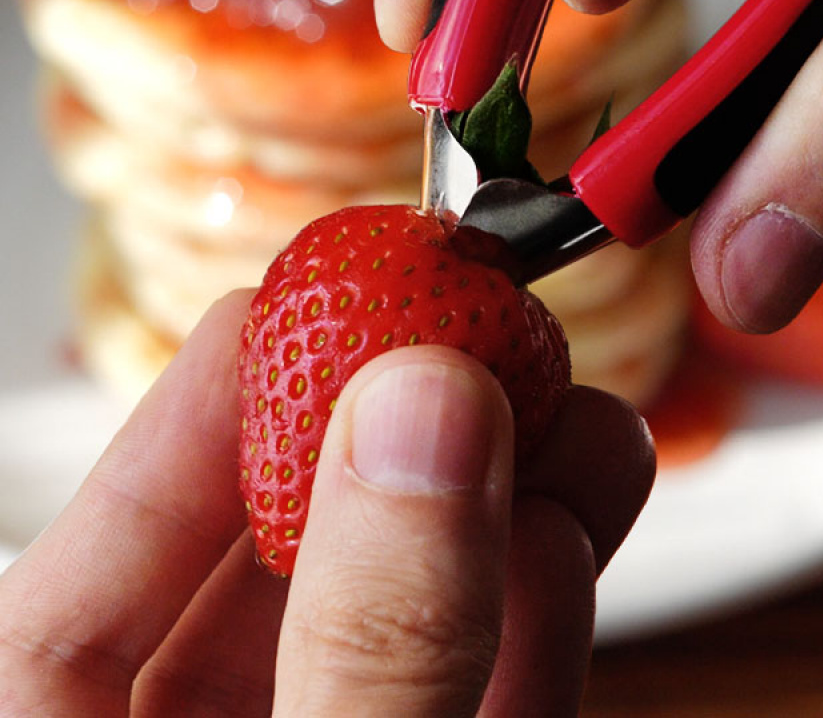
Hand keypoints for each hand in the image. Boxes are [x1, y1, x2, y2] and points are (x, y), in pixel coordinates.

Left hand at [0, 292, 653, 715]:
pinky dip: (531, 615)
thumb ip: (368, 645)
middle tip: (470, 334)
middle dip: (393, 438)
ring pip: (403, 619)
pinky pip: (476, 695)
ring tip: (563, 414)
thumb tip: (426, 415)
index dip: (213, 405)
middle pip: (281, 568)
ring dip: (493, 506)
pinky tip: (569, 534)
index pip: (103, 555)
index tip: (306, 293)